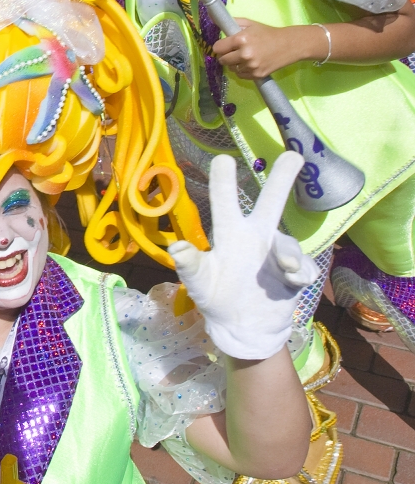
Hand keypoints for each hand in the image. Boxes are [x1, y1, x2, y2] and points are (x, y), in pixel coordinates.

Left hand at [168, 152, 319, 359]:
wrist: (243, 328)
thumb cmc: (216, 297)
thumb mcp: (199, 283)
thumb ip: (190, 266)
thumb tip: (178, 247)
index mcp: (229, 234)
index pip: (225, 203)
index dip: (223, 182)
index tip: (223, 159)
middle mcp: (255, 237)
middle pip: (271, 203)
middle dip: (282, 179)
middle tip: (294, 155)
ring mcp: (278, 255)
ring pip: (288, 243)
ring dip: (288, 254)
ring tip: (286, 268)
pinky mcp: (296, 275)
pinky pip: (305, 268)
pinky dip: (301, 274)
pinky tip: (293, 283)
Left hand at [210, 20, 320, 78]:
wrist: (290, 44)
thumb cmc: (268, 33)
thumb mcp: (250, 24)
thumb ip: (231, 22)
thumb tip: (213, 18)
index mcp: (241, 39)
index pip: (217, 48)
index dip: (220, 47)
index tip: (225, 45)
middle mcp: (244, 54)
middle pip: (222, 60)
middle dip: (226, 56)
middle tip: (235, 51)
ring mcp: (251, 66)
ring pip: (231, 68)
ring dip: (235, 64)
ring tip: (245, 57)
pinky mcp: (257, 75)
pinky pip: (240, 75)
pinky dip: (243, 70)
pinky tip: (251, 63)